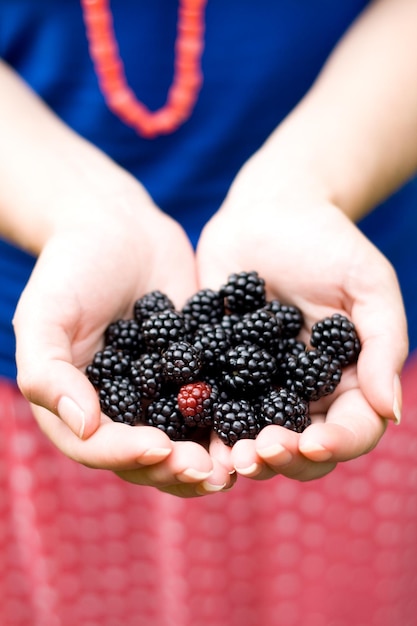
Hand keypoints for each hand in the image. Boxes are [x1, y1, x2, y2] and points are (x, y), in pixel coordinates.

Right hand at [13, 179, 233, 496]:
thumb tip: (85, 427)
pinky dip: (234, 418)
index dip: (126, 454)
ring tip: (240, 461)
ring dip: (211, 456)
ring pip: (185, 440)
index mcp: (76, 406)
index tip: (159, 449)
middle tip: (210, 470)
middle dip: (177, 468)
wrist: (121, 230)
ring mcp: (161, 395)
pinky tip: (262, 424)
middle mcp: (120, 409)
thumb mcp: (44, 315)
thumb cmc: (72, 267)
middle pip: (145, 457)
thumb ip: (49, 373)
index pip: (98, 446)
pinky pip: (214, 403)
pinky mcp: (196, 375)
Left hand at [196, 151, 407, 481]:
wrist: (267, 212)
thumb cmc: (327, 241)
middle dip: (282, 458)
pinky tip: (184, 428)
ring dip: (240, 453)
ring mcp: (256, 386)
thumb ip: (382, 344)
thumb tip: (392, 412)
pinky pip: (209, 402)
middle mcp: (301, 393)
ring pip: (252, 436)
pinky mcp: (215, 370)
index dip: (336, 444)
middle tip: (258, 453)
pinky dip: (201, 421)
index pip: (352, 428)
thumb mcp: (367, 283)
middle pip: (300, 446)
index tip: (313, 443)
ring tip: (226, 458)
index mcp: (346, 379)